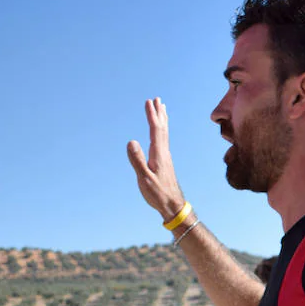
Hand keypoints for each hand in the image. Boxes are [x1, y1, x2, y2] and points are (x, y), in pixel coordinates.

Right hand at [126, 98, 185, 221]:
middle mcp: (164, 153)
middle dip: (158, 113)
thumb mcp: (144, 179)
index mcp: (158, 154)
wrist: (173, 205)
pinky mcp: (164, 162)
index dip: (152, 115)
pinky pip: (163, 141)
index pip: (155, 130)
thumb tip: (131, 141)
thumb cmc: (158, 194)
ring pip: (164, 134)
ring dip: (162, 121)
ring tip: (162, 110)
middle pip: (162, 128)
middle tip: (157, 100)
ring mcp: (165, 157)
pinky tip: (160, 134)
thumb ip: (137, 160)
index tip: (148, 102)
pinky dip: (162, 131)